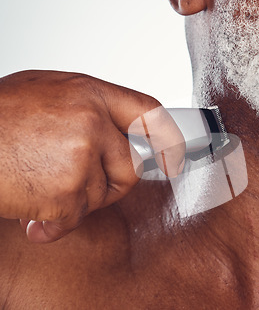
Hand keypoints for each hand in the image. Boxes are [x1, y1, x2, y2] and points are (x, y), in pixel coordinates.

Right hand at [0, 70, 184, 242]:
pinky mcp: (66, 193)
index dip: (167, 139)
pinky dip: (54, 220)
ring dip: (74, 198)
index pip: (149, 115)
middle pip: (132, 165)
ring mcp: (80, 158)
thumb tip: (122, 129)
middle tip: (77, 178)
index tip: (173, 157)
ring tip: (38, 179)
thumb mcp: (47, 92)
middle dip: (111, 180)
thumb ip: (89, 109)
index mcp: (89, 93)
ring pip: (101, 193)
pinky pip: (77, 216)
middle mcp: (91, 122)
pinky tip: (30, 206)